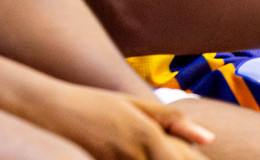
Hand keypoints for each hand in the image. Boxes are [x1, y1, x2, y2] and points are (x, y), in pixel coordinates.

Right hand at [32, 83, 212, 159]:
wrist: (48, 111)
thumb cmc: (95, 105)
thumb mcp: (135, 106)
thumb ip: (173, 121)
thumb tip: (210, 139)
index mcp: (149, 136)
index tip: (199, 157)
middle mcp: (136, 156)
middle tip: (170, 151)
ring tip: (142, 149)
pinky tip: (136, 157)